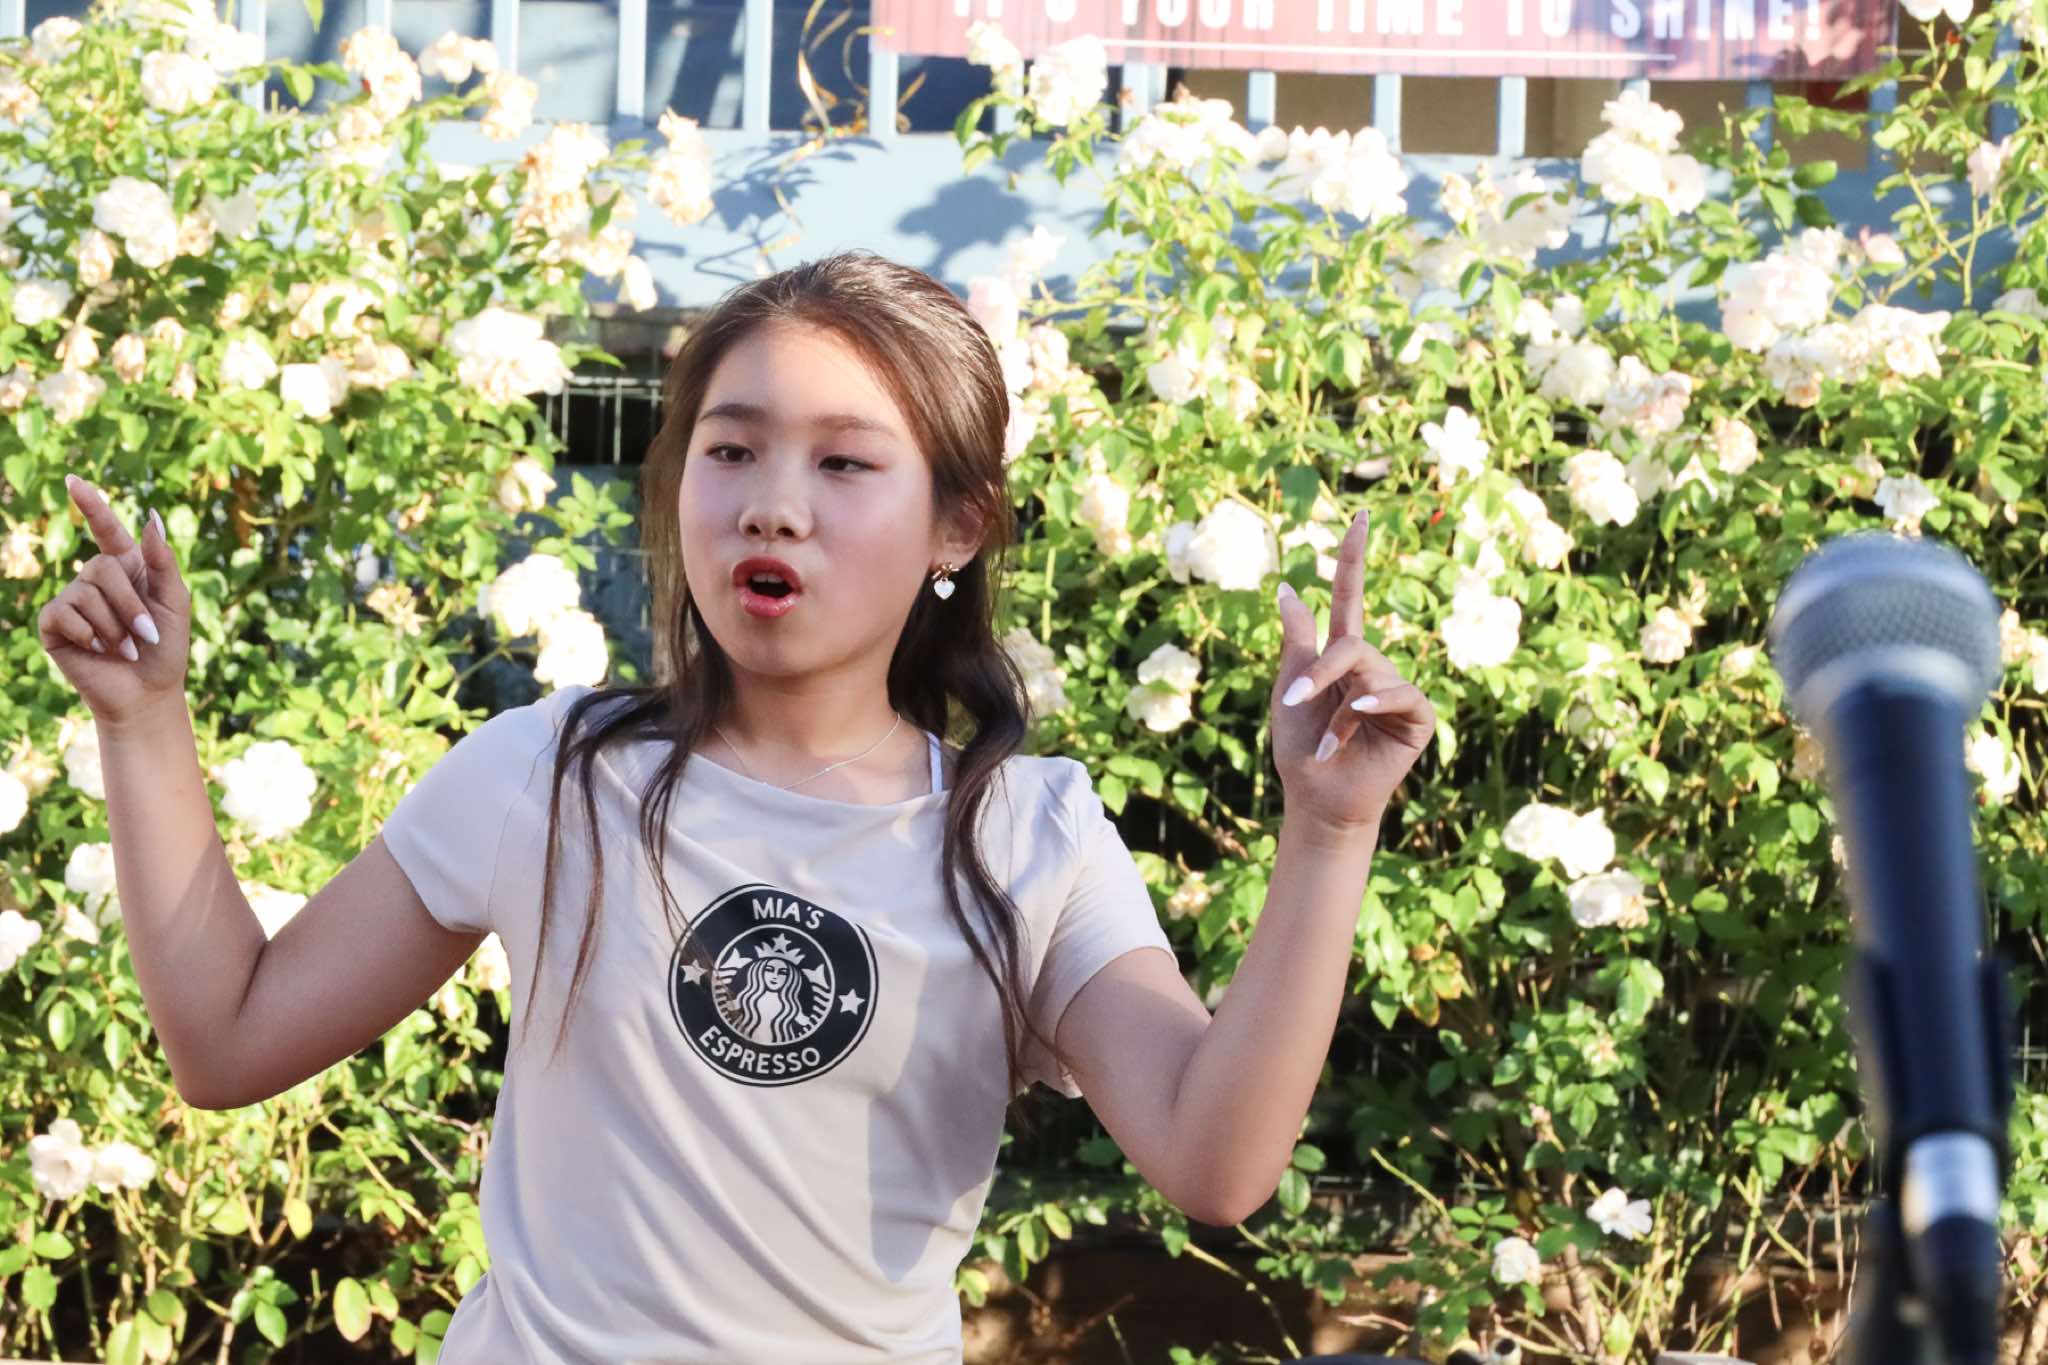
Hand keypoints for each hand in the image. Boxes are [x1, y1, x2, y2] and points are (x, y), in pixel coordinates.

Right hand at [36, 475, 191, 728]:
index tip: (73, 480)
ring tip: (125, 649)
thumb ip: (163, 561)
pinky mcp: (55, 624)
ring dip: (114, 626)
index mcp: (128, 569)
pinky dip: (90, 635)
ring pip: (85, 592)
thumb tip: (151, 517)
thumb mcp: (175, 602)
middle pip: (101, 567)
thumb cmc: (165, 650)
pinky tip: (99, 651)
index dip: (92, 505)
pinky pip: (65, 613)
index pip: (106, 530)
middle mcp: (96, 580)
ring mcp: (72, 601)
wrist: (147, 693)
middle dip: (129, 605)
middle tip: (144, 637)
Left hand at [1269, 509, 1434, 834]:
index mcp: (1342, 657)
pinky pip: (1402, 693)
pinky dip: (1375, 703)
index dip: (1353, 558)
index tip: (1360, 515)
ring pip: (1369, 669)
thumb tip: (1288, 584)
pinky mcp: (1418, 717)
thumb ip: (1297, 639)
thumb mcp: (1290, 687)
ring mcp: (1398, 691)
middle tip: (1290, 702)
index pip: (1350, 596)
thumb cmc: (1301, 747)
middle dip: (1318, 672)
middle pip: (1351, 642)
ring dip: (1337, 704)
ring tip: (1326, 741)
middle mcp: (1374, 668)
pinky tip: (1356, 716)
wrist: (1317, 798)